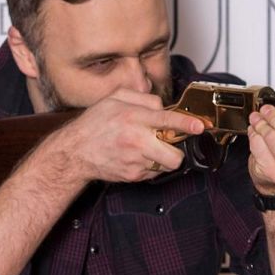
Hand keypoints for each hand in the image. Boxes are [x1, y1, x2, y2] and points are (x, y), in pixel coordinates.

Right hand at [53, 89, 204, 183]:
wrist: (75, 152)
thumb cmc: (94, 124)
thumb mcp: (114, 99)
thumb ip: (142, 98)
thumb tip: (163, 107)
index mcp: (133, 118)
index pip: (167, 120)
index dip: (186, 124)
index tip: (200, 126)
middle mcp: (136, 141)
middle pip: (174, 154)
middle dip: (177, 150)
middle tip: (168, 142)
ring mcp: (135, 161)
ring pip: (165, 164)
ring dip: (161, 157)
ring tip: (146, 148)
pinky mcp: (132, 176)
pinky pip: (154, 172)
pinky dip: (150, 165)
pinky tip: (136, 157)